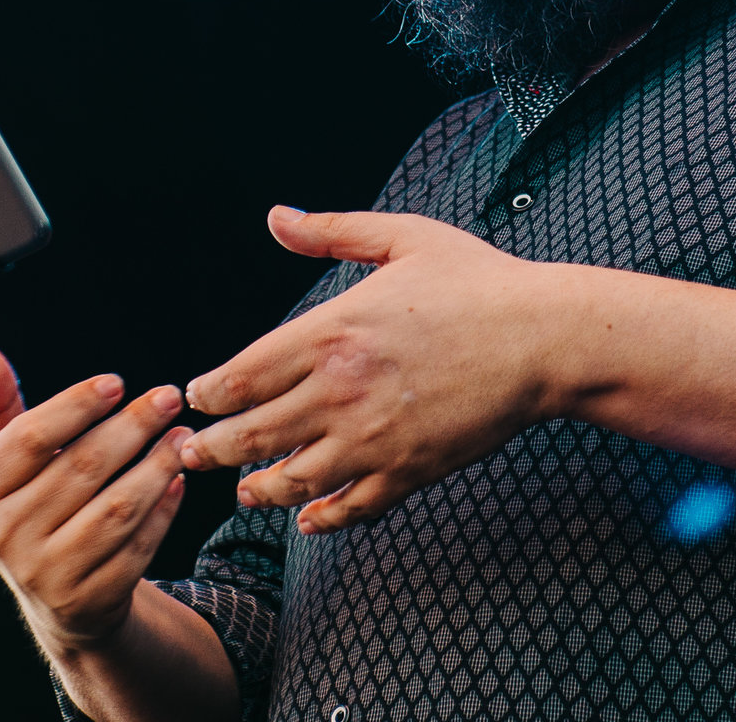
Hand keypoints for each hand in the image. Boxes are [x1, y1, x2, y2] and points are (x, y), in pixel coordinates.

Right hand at [0, 342, 192, 658]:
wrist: (55, 596)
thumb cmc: (34, 503)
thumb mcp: (9, 458)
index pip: (30, 437)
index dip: (76, 405)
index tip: (117, 383)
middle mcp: (4, 537)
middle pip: (81, 468)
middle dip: (132, 426)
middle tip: (169, 397)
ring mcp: (45, 574)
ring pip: (116, 508)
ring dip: (157, 466)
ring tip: (182, 436)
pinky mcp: (88, 600)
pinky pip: (137, 546)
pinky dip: (163, 510)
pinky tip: (177, 481)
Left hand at [179, 207, 569, 534]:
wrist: (546, 339)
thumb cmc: (477, 281)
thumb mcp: (401, 238)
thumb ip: (332, 230)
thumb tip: (276, 216)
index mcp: (333, 331)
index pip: (244, 375)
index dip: (210, 393)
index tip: (197, 397)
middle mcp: (342, 391)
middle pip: (253, 433)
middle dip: (212, 448)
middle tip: (189, 453)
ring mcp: (375, 439)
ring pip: (293, 479)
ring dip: (257, 488)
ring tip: (243, 488)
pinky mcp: (409, 472)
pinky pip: (351, 507)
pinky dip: (322, 518)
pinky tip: (306, 517)